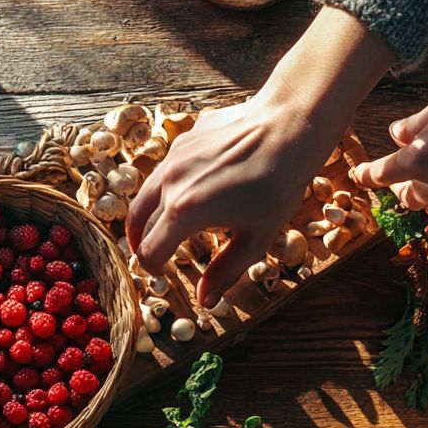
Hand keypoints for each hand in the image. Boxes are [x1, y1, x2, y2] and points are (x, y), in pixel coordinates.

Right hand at [125, 6, 394, 306]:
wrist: (290, 126)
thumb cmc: (278, 185)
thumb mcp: (256, 238)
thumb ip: (225, 272)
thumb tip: (205, 301)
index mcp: (182, 213)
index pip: (149, 252)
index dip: (153, 269)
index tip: (161, 273)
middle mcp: (169, 183)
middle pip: (138, 222)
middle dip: (141, 242)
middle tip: (151, 253)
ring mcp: (174, 157)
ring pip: (148, 192)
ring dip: (150, 213)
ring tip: (162, 224)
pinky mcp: (185, 139)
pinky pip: (168, 167)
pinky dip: (170, 184)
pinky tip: (194, 187)